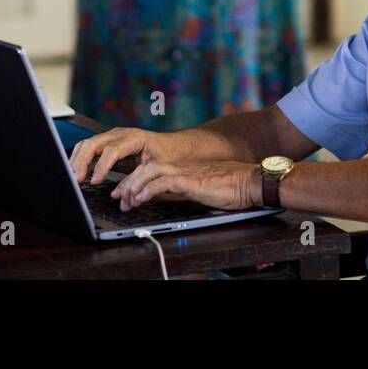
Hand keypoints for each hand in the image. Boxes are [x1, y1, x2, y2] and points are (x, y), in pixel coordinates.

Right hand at [69, 126, 187, 185]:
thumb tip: (121, 197)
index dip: (101, 166)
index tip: (95, 182)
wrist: (172, 145)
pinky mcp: (106, 144)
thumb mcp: (157, 168)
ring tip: (73, 178)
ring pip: (87, 144)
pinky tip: (76, 172)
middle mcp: (119, 134)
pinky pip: (88, 148)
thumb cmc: (166, 155)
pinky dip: (79, 159)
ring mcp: (111, 137)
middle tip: (76, 180)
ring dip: (77, 160)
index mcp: (134, 138)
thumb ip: (138, 181)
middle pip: (94, 143)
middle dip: (82, 162)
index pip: (112, 150)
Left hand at [111, 160, 260, 211]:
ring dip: (133, 185)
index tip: (123, 193)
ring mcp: (185, 172)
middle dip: (127, 183)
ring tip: (124, 200)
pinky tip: (139, 199)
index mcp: (182, 170)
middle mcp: (180, 168)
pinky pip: (164, 182)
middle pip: (145, 168)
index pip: (151, 170)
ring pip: (149, 172)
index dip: (134, 180)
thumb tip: (173, 200)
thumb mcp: (203, 190)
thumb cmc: (233, 187)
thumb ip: (187, 191)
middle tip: (117, 197)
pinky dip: (148, 190)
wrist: (251, 182)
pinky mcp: (191, 180)